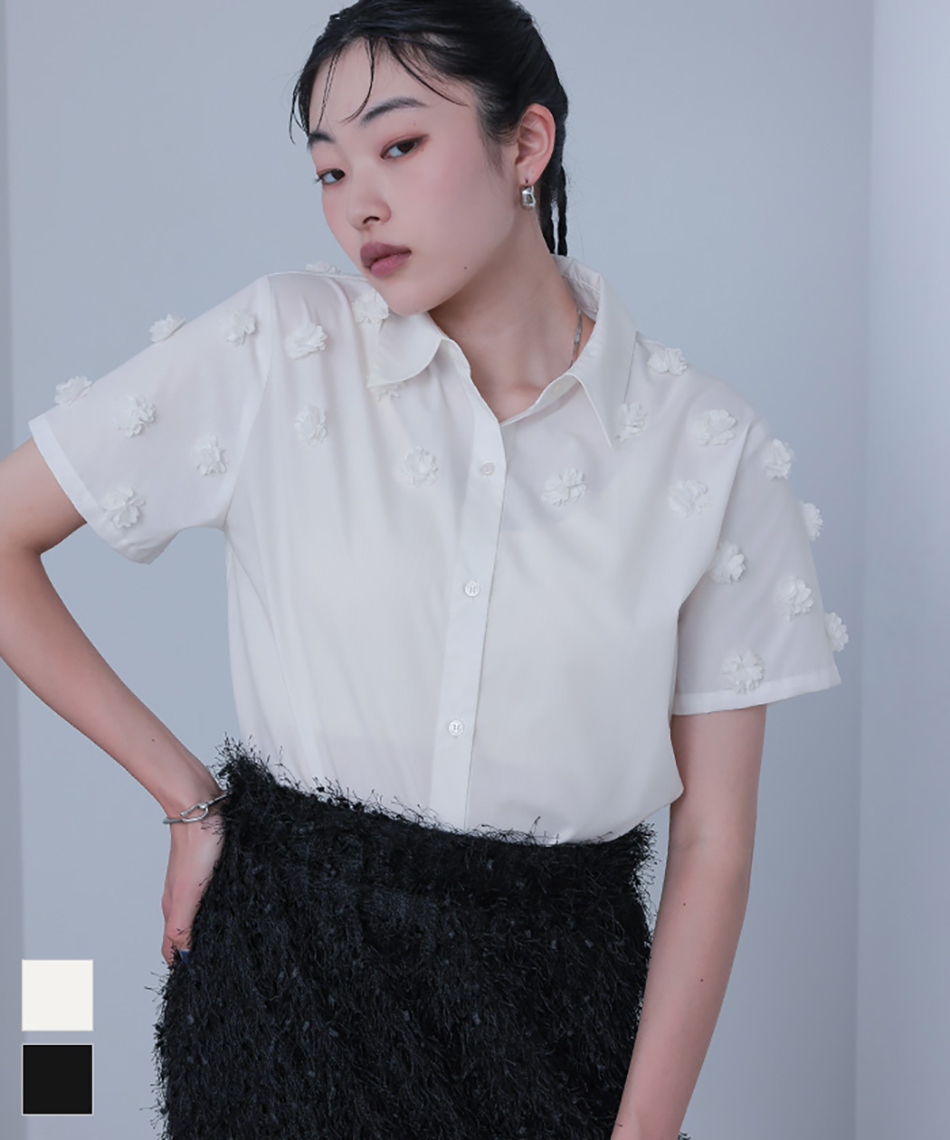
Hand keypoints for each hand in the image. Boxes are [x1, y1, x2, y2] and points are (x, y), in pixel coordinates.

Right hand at [161, 807, 225, 966]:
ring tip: (226, 944)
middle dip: (193, 951)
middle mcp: (182, 896)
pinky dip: (218, 907)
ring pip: (198, 913)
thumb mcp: (189, 893)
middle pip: (183, 931)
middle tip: (214, 968)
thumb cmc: (196, 847)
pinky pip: (212, 894)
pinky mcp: (211, 867)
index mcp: (172, 906)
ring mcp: (196, 881)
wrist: (202, 808)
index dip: (179, 965)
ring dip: (206, 929)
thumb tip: (182, 957)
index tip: (194, 983)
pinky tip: (233, 907)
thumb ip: (182, 925)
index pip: (171, 946)